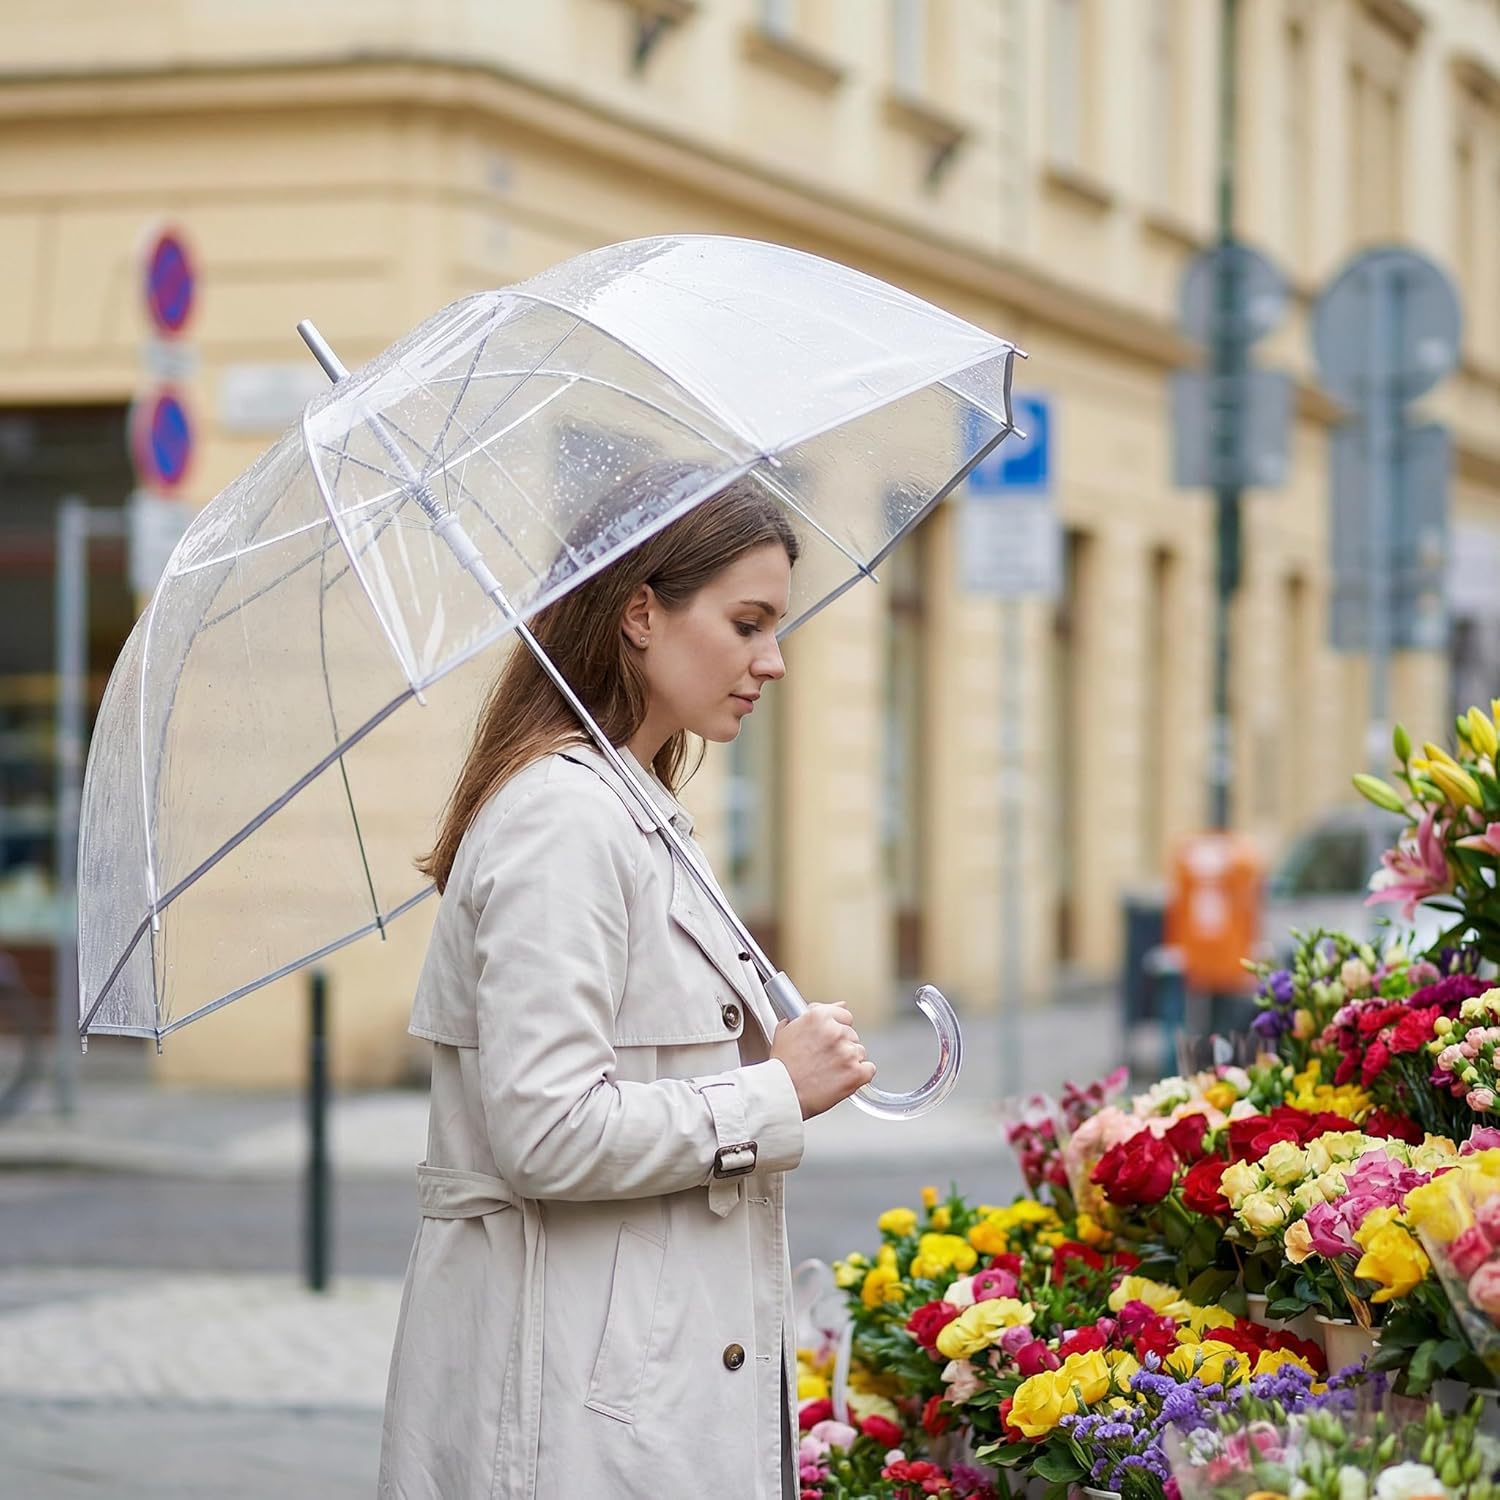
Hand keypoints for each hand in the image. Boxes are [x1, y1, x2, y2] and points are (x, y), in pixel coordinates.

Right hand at [769, 1003, 875, 1118]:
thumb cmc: (781, 1067)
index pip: (844, 1015)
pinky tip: (844, 1078)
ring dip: (849, 1061)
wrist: (782, 1094)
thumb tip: (832, 1006)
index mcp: (819, 1017)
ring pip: (860, 1052)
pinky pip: (869, 1069)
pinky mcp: (856, 1073)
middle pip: (852, 1035)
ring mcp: (848, 1052)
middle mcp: (836, 1032)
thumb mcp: (787, 1031)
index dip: (838, 1027)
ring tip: (830, 1071)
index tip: (833, 1037)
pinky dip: (860, 1075)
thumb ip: (811, 1014)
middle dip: (841, 1046)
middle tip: (825, 1059)